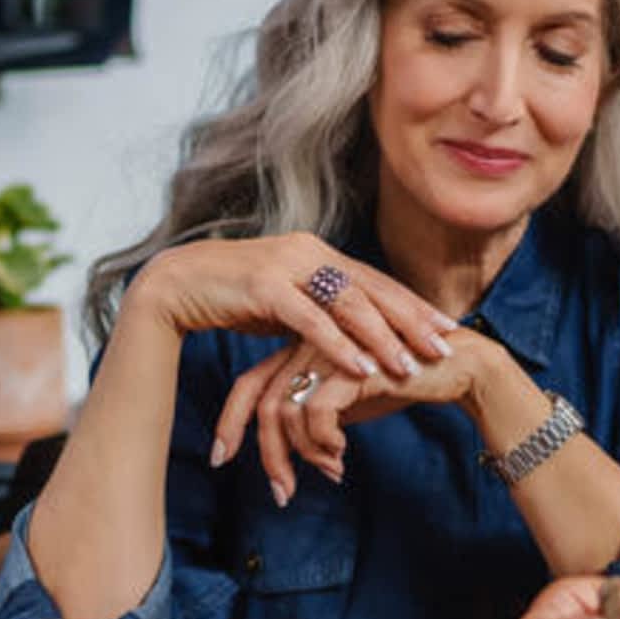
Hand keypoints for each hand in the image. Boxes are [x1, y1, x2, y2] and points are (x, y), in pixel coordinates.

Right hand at [124, 233, 453, 384]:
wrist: (174, 286)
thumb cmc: (230, 297)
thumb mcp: (284, 302)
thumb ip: (318, 309)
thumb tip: (351, 331)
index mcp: (317, 253)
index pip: (375, 281)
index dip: (412, 304)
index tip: (445, 327)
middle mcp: (308, 252)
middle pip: (372, 288)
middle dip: (411, 319)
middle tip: (445, 345)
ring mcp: (286, 266)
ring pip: (347, 302)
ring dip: (382, 336)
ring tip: (409, 364)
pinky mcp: (264, 287)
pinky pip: (310, 319)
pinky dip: (338, 344)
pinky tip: (361, 366)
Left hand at [210, 328, 501, 501]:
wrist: (455, 365)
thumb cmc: (404, 381)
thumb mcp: (351, 401)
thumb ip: (320, 415)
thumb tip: (304, 452)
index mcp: (302, 347)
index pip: (251, 384)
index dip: (230, 422)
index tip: (221, 458)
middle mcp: (307, 344)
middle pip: (263, 403)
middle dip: (266, 454)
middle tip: (280, 494)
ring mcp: (327, 350)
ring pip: (286, 412)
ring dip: (303, 455)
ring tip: (332, 472)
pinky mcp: (349, 364)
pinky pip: (315, 413)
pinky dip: (323, 442)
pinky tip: (343, 454)